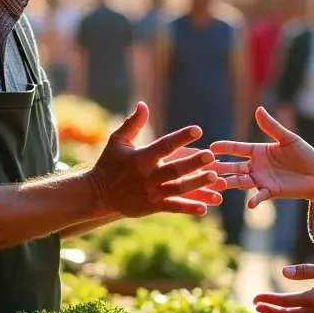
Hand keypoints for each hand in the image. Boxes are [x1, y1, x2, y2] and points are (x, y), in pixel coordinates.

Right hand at [90, 103, 219, 216]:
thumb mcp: (118, 141)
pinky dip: (188, 208)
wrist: (98, 194)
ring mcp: (151, 193)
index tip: (198, 130)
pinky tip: (205, 207)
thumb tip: (143, 104)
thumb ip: (133, 123)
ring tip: (215, 178)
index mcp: (141, 157)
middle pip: (175, 169)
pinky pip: (173, 207)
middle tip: (211, 156)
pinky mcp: (152, 207)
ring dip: (197, 184)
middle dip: (193, 163)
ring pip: (178, 188)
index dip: (181, 137)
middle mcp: (147, 176)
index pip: (164, 145)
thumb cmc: (109, 163)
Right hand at [210, 107, 313, 212]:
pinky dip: (254, 200)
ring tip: (217, 184)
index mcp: (258, 151)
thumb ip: (272, 127)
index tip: (211, 147)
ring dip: (229, 182)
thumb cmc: (304, 154)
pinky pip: (259, 196)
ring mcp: (261, 180)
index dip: (225, 147)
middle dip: (220, 167)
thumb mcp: (288, 139)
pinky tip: (250, 204)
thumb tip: (258, 109)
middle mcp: (256, 166)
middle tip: (205, 168)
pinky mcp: (270, 191)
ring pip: (240, 181)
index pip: (237, 149)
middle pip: (233, 166)